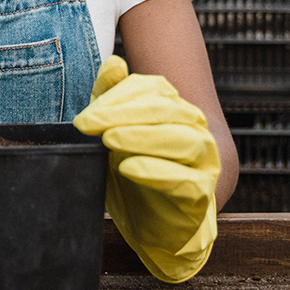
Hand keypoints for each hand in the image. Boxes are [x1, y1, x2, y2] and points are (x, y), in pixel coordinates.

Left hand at [73, 56, 219, 282]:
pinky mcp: (202, 194)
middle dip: (122, 114)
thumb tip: (114, 62)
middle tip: (87, 123)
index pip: (152, 89)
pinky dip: (157, 172)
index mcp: (175, 108)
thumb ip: (111, 99)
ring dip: (142, 137)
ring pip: (183, 140)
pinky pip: (186, 181)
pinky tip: (129, 168)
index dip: (118, 96)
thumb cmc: (134, 173)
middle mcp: (195, 129)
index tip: (84, 115)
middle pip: (165, 110)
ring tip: (110, 140)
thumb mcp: (113, 134)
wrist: (154, 226)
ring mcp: (204, 162)